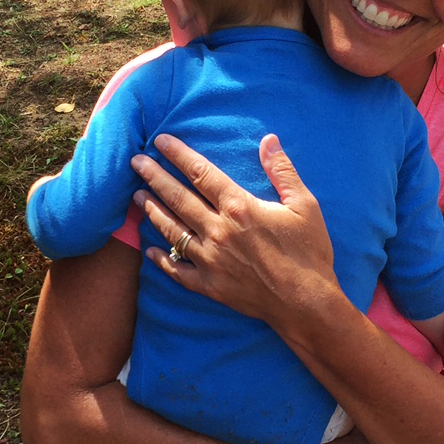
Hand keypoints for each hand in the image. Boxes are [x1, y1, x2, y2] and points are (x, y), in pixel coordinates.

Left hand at [131, 132, 339, 330]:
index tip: (160, 141)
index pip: (201, 173)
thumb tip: (268, 140)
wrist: (306, 304)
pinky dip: (161, 260)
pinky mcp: (209, 286)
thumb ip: (282, 171)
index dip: (178, 154)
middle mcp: (218, 231)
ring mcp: (209, 260)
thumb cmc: (309, 253)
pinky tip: (149, 250)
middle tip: (135, 162)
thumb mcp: (305, 206)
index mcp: (239, 208)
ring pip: (172, 230)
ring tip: (137, 197)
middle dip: (154, 177)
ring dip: (152, 211)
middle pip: (178, 198)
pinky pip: (177, 271)